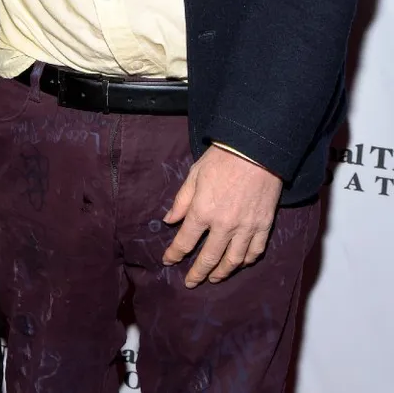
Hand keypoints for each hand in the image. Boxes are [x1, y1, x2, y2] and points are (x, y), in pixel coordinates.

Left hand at [162, 144, 281, 286]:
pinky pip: (254, 251)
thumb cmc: (221, 159)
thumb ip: (181, 201)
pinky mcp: (263, 225)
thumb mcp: (194, 175)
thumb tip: (169, 221)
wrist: (256, 150)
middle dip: (197, 273)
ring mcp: (246, 227)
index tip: (168, 261)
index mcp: (203, 211)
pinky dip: (246, 261)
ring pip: (233, 261)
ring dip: (221, 273)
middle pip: (208, 258)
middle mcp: (224, 225)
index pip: (184, 241)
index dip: (174, 254)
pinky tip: (238, 264)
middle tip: (190, 282)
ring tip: (213, 278)